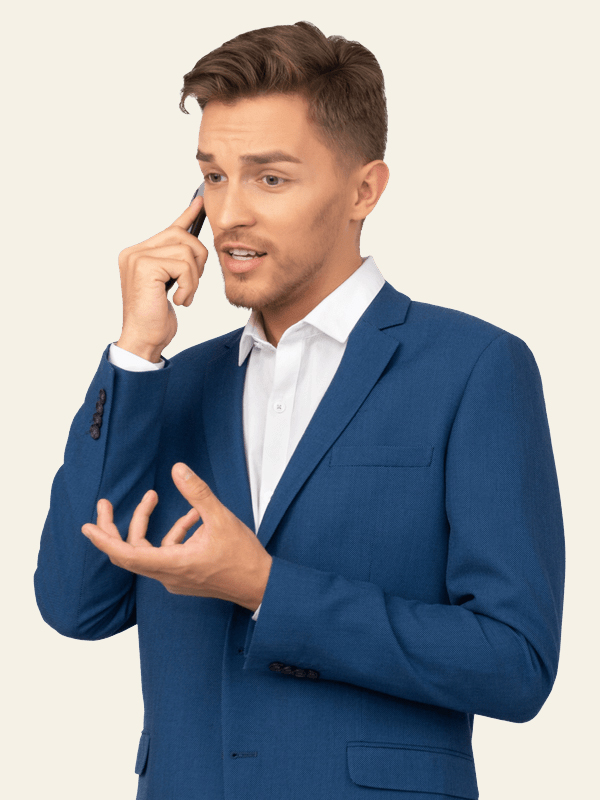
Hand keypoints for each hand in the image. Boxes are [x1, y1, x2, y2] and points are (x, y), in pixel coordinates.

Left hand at [81, 463, 272, 612]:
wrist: (260, 586)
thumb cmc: (242, 557)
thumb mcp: (221, 518)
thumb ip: (197, 493)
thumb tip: (178, 469)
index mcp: (174, 564)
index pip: (127, 554)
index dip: (104, 539)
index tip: (87, 526)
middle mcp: (168, 575)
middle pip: (128, 553)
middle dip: (115, 527)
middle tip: (105, 504)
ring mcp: (175, 578)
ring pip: (147, 551)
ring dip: (147, 525)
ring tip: (155, 497)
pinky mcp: (184, 576)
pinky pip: (165, 553)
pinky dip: (171, 534)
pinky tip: (191, 517)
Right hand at [116, 196, 207, 361]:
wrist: (144, 339)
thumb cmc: (156, 317)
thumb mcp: (170, 285)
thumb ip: (176, 264)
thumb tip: (193, 244)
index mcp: (138, 254)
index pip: (169, 229)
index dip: (187, 215)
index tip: (200, 202)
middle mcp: (134, 251)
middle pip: (183, 236)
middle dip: (198, 260)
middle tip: (192, 284)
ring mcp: (137, 257)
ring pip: (186, 252)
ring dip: (193, 278)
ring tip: (183, 296)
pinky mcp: (144, 266)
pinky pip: (183, 265)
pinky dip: (188, 286)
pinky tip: (178, 300)